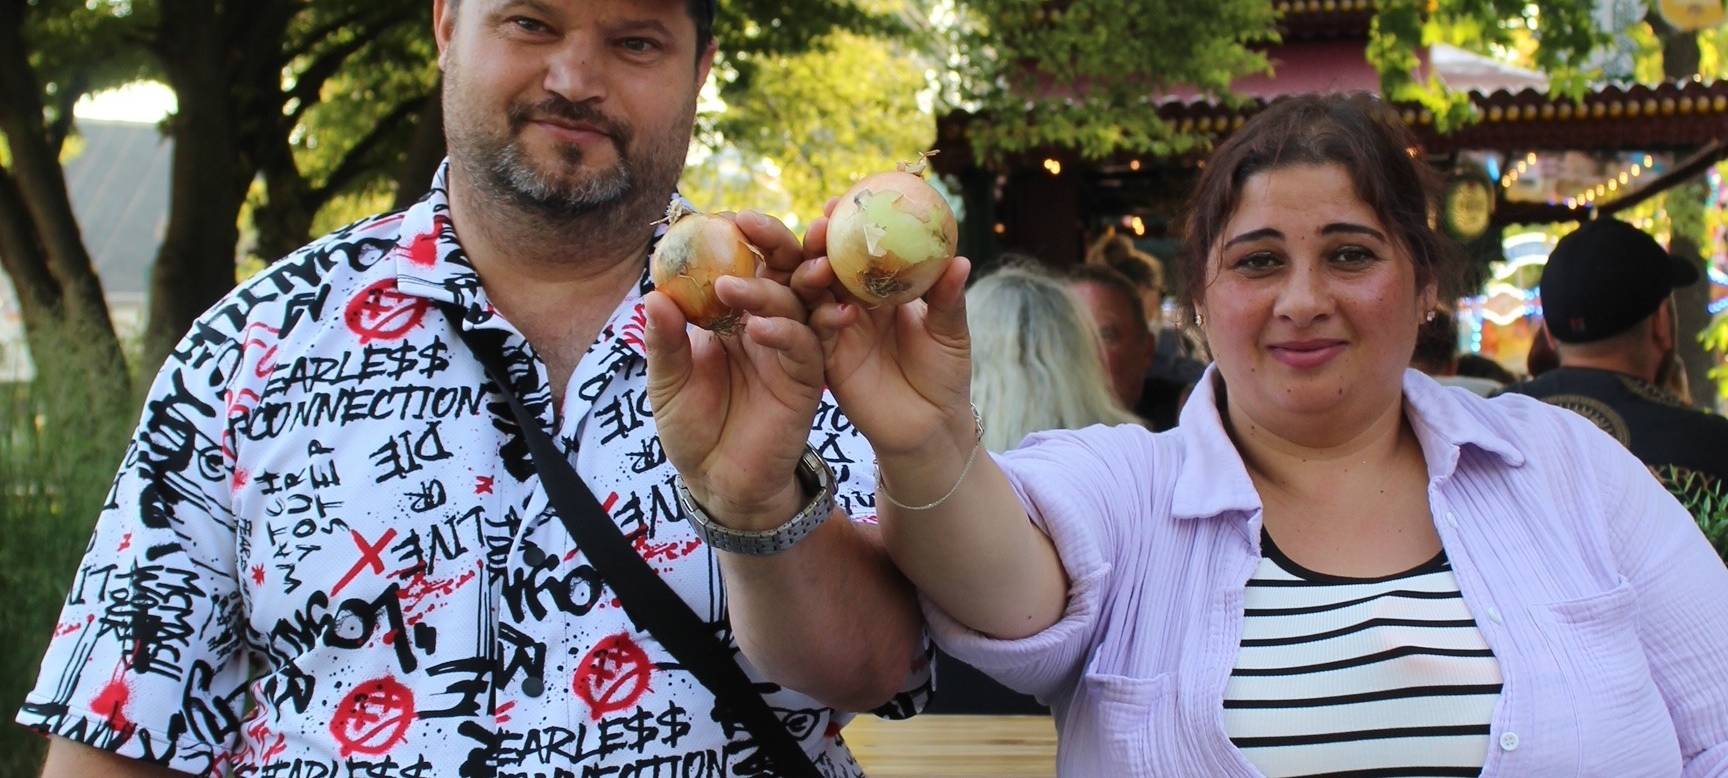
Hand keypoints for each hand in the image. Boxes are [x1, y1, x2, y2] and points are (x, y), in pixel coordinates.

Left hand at [644, 211, 823, 529]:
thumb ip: (665, 341)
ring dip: (771, 289)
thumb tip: (655, 295)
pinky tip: (760, 328)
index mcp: (735, 314)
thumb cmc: (690, 425)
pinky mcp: (805, 380)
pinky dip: (785, 332)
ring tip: (733, 288)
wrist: (715, 480)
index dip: (740, 237)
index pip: (745, 262)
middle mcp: (767, 323)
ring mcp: (789, 349)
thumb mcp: (666, 381)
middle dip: (773, 242)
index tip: (723, 216)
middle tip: (749, 225)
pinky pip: (802, 346)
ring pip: (793, 304)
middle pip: (782, 270)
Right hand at [797, 199, 975, 461]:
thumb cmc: (944, 375)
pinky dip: (819, 320)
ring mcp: (838, 331)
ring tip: (818, 265)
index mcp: (883, 289)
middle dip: (818, 243)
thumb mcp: (950, 334)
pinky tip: (834, 311)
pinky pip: (815, 335)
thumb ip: (948, 299)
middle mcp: (854, 304)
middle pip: (828, 265)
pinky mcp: (828, 360)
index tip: (845, 202)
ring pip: (813, 296)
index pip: (861, 250)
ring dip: (811, 277)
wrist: (931, 428)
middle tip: (819, 226)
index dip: (850, 226)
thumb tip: (960, 261)